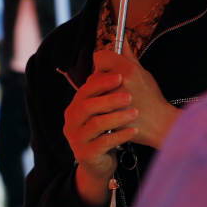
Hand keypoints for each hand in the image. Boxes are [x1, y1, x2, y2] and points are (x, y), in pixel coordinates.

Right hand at [64, 70, 138, 205]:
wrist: (101, 164)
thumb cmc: (106, 132)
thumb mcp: (106, 109)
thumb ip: (112, 81)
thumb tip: (124, 42)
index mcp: (75, 107)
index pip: (85, 90)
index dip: (101, 82)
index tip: (121, 76)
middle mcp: (71, 121)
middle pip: (87, 106)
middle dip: (109, 99)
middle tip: (129, 96)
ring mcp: (76, 139)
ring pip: (96, 124)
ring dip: (117, 117)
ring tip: (135, 113)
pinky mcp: (85, 154)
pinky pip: (104, 143)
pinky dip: (120, 136)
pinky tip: (134, 131)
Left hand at [92, 48, 179, 149]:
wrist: (160, 126)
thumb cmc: (152, 99)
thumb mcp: (143, 74)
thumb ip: (128, 56)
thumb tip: (122, 39)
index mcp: (129, 70)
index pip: (100, 56)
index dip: (103, 62)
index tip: (108, 69)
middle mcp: (120, 83)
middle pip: (94, 75)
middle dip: (101, 82)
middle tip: (116, 91)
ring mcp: (113, 101)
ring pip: (91, 93)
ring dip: (98, 97)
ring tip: (114, 103)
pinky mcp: (108, 117)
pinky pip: (94, 109)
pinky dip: (99, 111)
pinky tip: (111, 113)